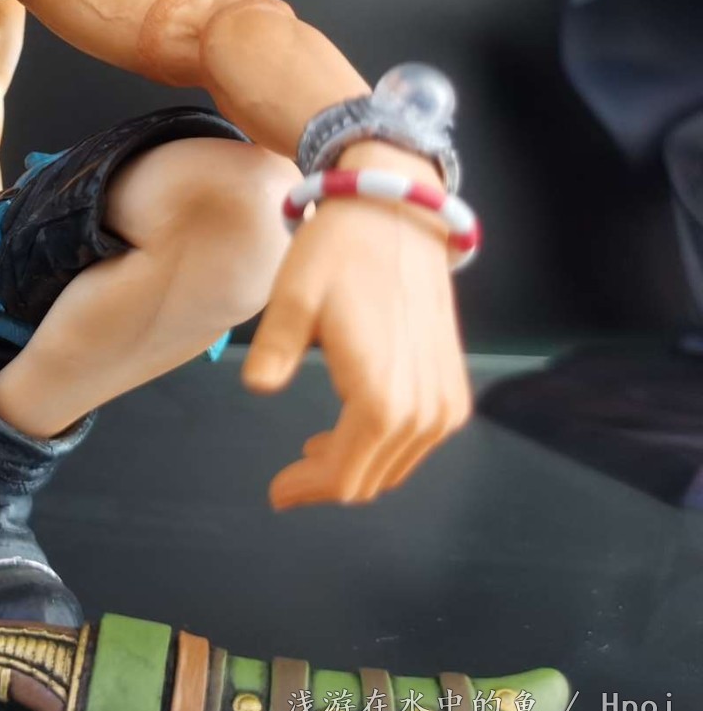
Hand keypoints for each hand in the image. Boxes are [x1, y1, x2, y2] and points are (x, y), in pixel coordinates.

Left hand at [240, 144, 471, 509]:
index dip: (306, 489)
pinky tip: (348, 430)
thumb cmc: (340, 254)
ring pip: (394, 465)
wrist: (397, 217)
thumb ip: (275, 351)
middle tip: (287, 480)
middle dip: (326, 482)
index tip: (276, 493)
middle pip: (370, 478)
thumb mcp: (294, 300)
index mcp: (381, 398)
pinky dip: (382, 447)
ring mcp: (445, 402)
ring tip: (313, 451)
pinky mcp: (453, 388)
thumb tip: (257, 388)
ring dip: (354, 466)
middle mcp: (423, 411)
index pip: (343, 475)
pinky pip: (416, 442)